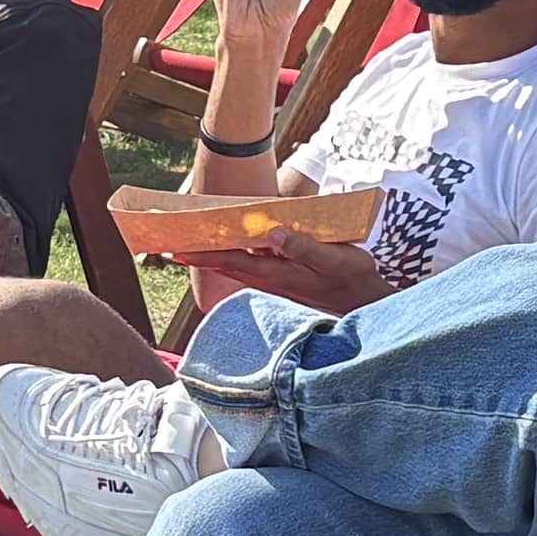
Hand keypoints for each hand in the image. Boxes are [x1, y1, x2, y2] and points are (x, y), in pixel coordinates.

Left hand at [188, 230, 391, 315]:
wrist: (366, 303)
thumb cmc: (353, 279)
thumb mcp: (337, 258)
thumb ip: (304, 248)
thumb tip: (272, 233)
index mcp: (278, 273)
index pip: (232, 261)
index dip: (203, 254)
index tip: (175, 248)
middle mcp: (270, 280)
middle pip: (226, 264)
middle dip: (198, 253)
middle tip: (169, 241)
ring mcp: (275, 282)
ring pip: (236, 265)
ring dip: (213, 253)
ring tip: (189, 240)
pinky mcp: (282, 280)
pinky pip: (250, 265)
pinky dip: (234, 254)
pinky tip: (229, 243)